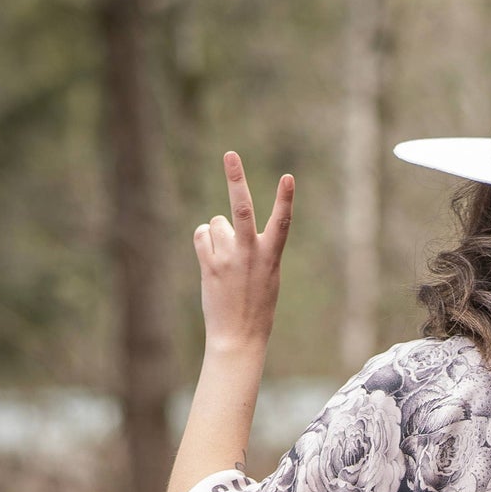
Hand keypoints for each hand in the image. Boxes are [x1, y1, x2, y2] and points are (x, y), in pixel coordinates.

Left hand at [194, 150, 293, 352]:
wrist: (239, 337)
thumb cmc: (257, 307)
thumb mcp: (267, 276)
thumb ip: (254, 249)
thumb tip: (224, 224)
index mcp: (271, 256)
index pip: (282, 222)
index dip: (285, 198)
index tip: (288, 177)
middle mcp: (250, 253)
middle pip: (241, 207)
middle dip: (236, 178)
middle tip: (230, 154)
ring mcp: (228, 259)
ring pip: (216, 223)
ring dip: (218, 234)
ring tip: (225, 260)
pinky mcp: (210, 265)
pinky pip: (202, 235)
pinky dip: (205, 241)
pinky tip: (212, 260)